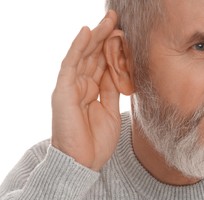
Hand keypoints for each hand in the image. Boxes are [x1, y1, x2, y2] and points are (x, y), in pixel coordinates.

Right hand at [51, 11, 121, 170]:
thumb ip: (113, 91)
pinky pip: (71, 65)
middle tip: (116, 18)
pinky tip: (87, 32)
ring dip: (96, 36)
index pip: (102, 64)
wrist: (83, 163)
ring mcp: (70, 87)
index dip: (113, 49)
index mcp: (92, 91)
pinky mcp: (63, 92)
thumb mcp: (112, 111)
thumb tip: (121, 72)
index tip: (126, 35)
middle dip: (105, 36)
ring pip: (84, 56)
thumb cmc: (96, 141)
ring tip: (108, 20)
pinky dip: (78, 48)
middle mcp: (80, 86)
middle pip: (93, 56)